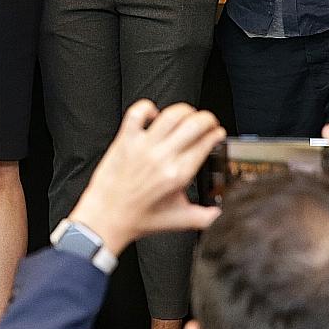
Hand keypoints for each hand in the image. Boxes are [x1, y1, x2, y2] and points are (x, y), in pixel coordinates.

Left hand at [67, 101, 225, 255]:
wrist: (106, 217)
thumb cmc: (139, 219)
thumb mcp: (180, 220)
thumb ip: (206, 217)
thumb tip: (222, 214)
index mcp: (178, 175)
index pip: (206, 143)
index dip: (216, 135)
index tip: (217, 134)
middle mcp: (162, 157)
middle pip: (194, 124)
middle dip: (207, 119)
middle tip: (208, 123)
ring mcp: (143, 147)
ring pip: (171, 115)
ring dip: (185, 111)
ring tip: (187, 115)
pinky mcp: (125, 140)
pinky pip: (137, 113)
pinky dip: (148, 108)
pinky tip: (154, 115)